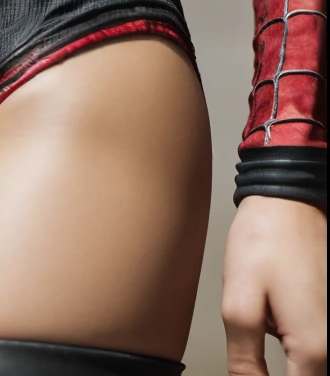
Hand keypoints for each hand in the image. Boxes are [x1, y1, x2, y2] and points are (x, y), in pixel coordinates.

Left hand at [223, 192, 326, 375]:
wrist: (290, 197)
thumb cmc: (266, 238)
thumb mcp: (239, 301)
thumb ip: (244, 358)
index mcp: (314, 348)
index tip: (249, 373)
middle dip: (281, 367)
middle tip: (257, 336)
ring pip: (313, 363)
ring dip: (291, 355)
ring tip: (267, 315)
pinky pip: (317, 344)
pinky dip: (299, 339)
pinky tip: (279, 312)